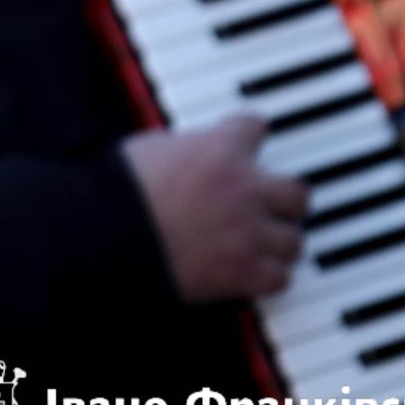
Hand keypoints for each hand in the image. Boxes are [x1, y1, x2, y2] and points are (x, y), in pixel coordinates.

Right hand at [121, 114, 307, 302]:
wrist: (108, 236)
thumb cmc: (119, 191)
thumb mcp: (151, 148)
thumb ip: (183, 148)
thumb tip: (187, 154)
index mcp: (219, 150)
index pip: (255, 127)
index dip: (250, 134)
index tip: (250, 138)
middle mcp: (244, 189)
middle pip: (296, 192)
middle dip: (285, 199)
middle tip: (273, 203)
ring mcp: (248, 233)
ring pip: (294, 240)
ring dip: (278, 241)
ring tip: (265, 243)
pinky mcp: (243, 273)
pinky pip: (280, 278)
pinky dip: (269, 277)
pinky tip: (255, 273)